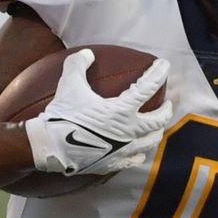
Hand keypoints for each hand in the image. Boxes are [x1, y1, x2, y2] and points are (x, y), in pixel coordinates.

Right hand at [23, 49, 173, 174]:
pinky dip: (139, 154)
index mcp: (122, 110)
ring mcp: (124, 149)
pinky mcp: (114, 163)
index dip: (159, 73)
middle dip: (166, 110)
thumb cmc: (61, 115)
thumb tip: (87, 54)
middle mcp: (129, 130)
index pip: (148, 86)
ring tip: (157, 128)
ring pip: (150, 141)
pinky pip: (134, 160)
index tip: (165, 64)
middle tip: (167, 104)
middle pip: (158, 120)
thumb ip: (78, 65)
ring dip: (156, 133)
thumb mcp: (69, 84)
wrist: (50, 147)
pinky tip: (139, 153)